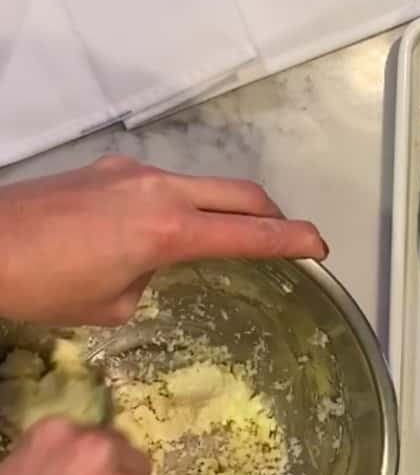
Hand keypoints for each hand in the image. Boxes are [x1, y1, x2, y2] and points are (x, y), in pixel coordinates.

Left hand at [0, 155, 327, 324]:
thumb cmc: (44, 287)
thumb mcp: (111, 304)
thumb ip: (150, 279)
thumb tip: (151, 265)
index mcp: (167, 230)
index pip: (249, 233)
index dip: (291, 240)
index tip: (319, 246)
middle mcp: (159, 190)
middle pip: (239, 193)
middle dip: (272, 215)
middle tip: (289, 238)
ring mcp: (132, 173)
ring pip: (201, 184)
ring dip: (224, 208)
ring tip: (224, 240)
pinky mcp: (108, 169)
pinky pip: (163, 184)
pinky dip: (180, 205)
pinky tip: (157, 233)